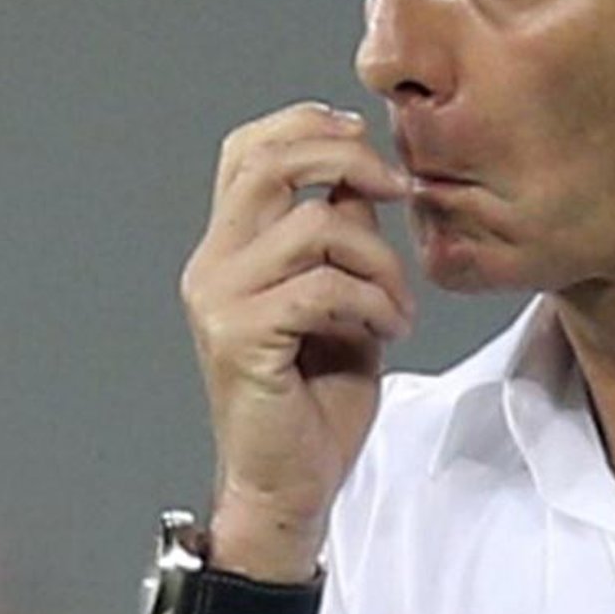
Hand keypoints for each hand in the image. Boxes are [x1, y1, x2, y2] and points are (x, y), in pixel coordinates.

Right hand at [180, 102, 415, 574]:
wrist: (289, 488)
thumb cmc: (315, 406)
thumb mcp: (342, 304)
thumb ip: (341, 242)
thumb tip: (364, 180)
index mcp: (229, 251)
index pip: (248, 151)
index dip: (307, 126)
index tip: (368, 139)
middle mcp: (213, 266)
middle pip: (270, 162)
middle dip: (347, 159)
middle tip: (401, 188)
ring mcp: (220, 300)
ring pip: (315, 226)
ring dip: (380, 263)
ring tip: (398, 310)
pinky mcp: (241, 337)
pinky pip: (323, 287)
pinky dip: (371, 304)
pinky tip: (384, 334)